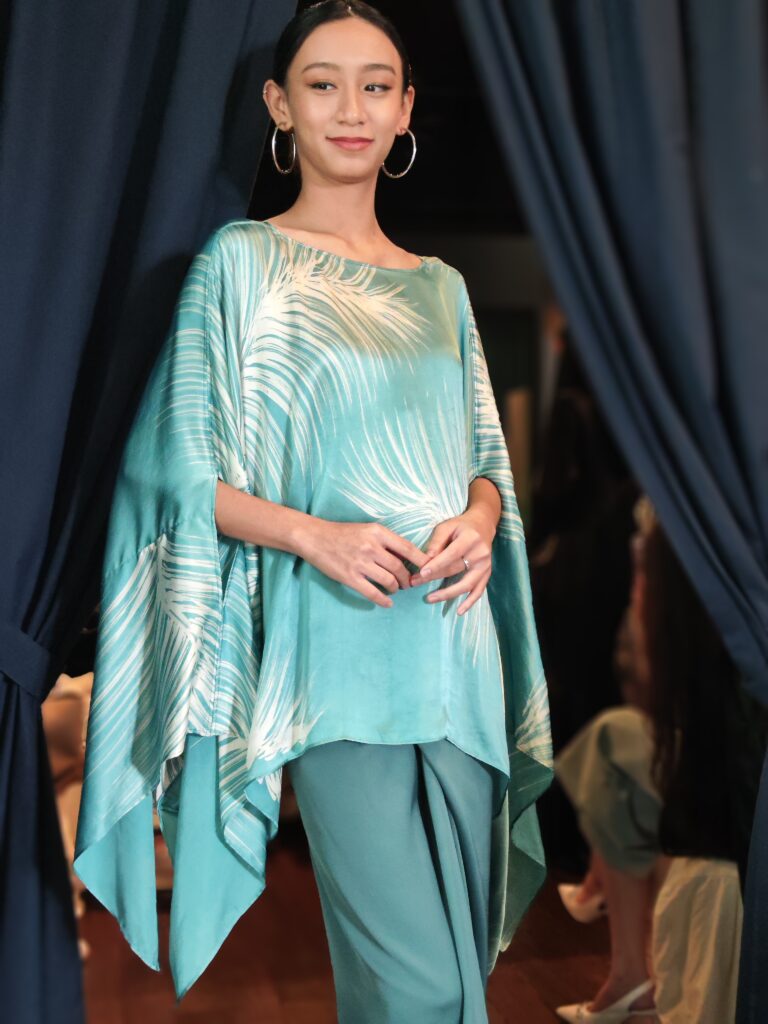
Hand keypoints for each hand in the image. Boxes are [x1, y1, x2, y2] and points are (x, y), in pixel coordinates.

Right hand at [299, 519, 429, 608]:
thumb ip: (386, 541)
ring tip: (395, 589)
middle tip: (409, 583)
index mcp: (378, 533)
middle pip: (400, 567)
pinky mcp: (350, 577)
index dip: (421, 561)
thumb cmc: (343, 533)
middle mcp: (371, 547)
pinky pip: (372, 592)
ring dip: (395, 588)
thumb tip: (407, 556)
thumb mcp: (367, 530)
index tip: (428, 569)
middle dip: (407, 578)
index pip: (408, 548)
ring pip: (388, 580)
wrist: (315, 537)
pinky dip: (383, 600)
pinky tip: (387, 603)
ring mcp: (360, 563)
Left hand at [409, 508, 494, 614]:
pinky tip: (459, 612)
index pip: (451, 555)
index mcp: (470, 539)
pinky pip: (478, 591)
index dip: (436, 565)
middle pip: (455, 570)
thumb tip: (426, 559)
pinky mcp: (487, 573)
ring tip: (430, 598)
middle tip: (414, 583)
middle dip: (433, 578)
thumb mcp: (447, 526)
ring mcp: (485, 566)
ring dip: (448, 594)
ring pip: (466, 584)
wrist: (483, 525)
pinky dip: (470, 602)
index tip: (421, 574)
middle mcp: (480, 553)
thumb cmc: (461, 526)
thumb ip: (437, 541)